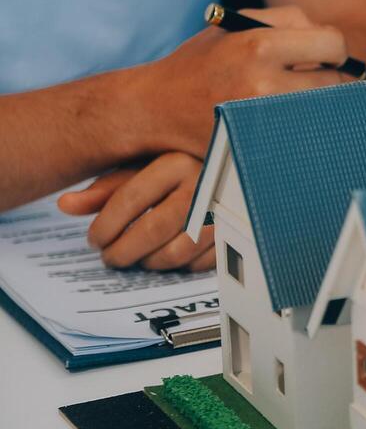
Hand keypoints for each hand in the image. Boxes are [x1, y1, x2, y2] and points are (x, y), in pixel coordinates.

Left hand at [57, 152, 215, 270]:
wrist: (228, 166)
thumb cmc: (176, 167)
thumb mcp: (140, 168)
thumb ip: (105, 188)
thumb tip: (66, 205)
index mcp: (177, 161)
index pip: (130, 200)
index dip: (105, 226)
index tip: (94, 240)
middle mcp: (203, 184)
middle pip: (153, 230)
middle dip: (123, 252)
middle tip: (110, 257)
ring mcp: (223, 210)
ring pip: (178, 252)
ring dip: (149, 263)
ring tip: (136, 259)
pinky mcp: (235, 231)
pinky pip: (201, 262)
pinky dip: (179, 267)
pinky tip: (165, 257)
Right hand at [125, 5, 350, 157]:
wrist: (155, 109)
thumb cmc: (199, 62)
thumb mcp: (235, 25)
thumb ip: (285, 20)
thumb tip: (327, 36)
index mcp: (259, 46)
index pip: (333, 44)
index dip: (335, 50)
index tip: (327, 56)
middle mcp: (264, 83)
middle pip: (335, 82)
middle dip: (331, 79)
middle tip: (318, 80)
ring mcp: (262, 119)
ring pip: (324, 111)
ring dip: (321, 105)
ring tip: (304, 99)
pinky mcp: (259, 145)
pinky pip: (304, 134)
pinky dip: (305, 127)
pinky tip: (293, 119)